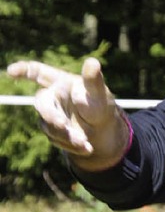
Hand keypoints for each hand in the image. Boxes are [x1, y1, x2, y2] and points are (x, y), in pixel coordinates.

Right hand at [7, 57, 129, 168]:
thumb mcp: (100, 93)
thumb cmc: (100, 105)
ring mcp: (49, 115)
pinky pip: (57, 139)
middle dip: (52, 116)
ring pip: (49, 126)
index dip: (24, 70)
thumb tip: (93, 63)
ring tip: (85, 142)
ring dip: (67, 136)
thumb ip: (94, 81)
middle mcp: (51, 96)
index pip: (38, 72)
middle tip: (63, 125)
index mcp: (60, 82)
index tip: (12, 71)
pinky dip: (72, 145)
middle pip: (42, 104)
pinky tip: (87, 148)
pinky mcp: (52, 132)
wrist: (104, 130)